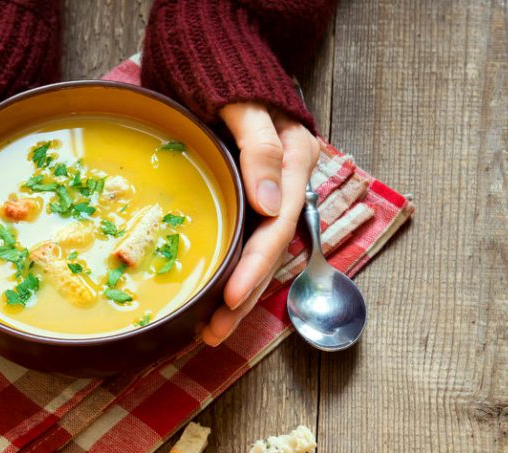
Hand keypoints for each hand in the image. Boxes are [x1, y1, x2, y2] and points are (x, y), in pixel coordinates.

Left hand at [202, 103, 319, 345]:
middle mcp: (289, 186)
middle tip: (214, 332)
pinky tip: (219, 297)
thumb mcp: (246, 105)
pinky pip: (250, 242)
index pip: (277, 226)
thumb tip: (270, 203)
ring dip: (240, 294)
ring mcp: (274, 194)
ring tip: (213, 329)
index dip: (255, 266)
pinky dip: (236, 272)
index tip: (230, 298)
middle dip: (244, 295)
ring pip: (261, 253)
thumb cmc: (233, 80)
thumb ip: (260, 147)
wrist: (229, 64)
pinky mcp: (256, 200)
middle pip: (270, 251)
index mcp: (295, 163)